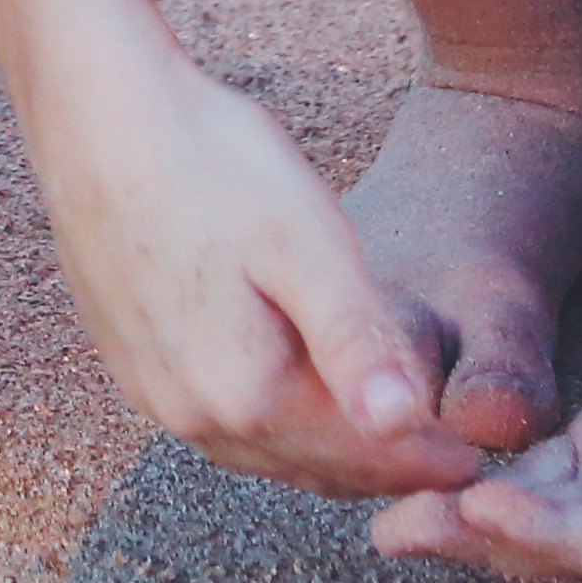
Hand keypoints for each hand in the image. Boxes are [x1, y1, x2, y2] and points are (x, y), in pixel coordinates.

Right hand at [27, 41, 491, 498]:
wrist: (97, 114)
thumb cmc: (209, 162)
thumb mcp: (306, 242)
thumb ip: (356, 341)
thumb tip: (405, 428)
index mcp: (247, 394)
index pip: (365, 457)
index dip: (431, 460)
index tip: (484, 456)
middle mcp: (193, 416)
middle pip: (316, 468)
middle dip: (383, 466)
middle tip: (447, 452)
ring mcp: (155, 397)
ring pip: (268, 453)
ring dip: (330, 450)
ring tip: (387, 426)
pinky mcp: (135, 368)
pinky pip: (224, 426)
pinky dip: (277, 426)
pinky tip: (302, 390)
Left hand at [369, 264, 581, 582]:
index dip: (554, 538)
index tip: (483, 514)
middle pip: (568, 548)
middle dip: (484, 541)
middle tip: (397, 531)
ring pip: (544, 517)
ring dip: (469, 519)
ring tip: (387, 518)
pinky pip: (545, 474)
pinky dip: (490, 475)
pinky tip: (423, 469)